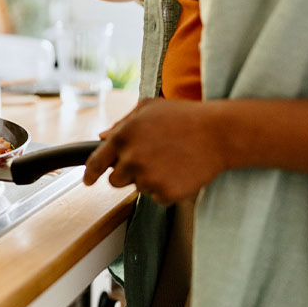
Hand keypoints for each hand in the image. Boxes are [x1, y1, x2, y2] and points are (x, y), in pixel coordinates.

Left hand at [82, 98, 229, 205]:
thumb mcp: (149, 108)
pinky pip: (157, 198)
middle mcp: (131, 159)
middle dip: (127, 173)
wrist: (219, 133)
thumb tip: (102, 137)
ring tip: (171, 160)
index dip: (89, 174)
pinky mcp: (166, 193)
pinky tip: (180, 171)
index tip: (88, 181)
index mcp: (123, 136)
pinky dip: (167, 189)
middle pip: (115, 180)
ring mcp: (148, 178)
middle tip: (149, 160)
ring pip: (138, 188)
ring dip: (150, 179)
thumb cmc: (185, 116)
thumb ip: (122, 123)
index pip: (96, 162)